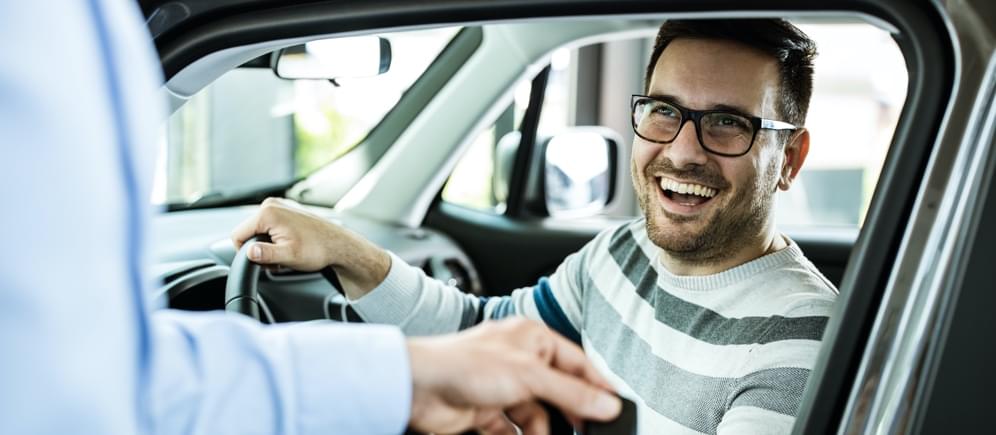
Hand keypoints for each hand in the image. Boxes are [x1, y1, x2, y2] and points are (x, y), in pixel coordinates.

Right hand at [230, 198, 389, 296]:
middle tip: (278, 259)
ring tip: (285, 253)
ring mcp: (280, 206)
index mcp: (268, 213)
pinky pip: (270, 226)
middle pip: (248, 232)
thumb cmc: (318, 249)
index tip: (262, 261)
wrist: (339, 245)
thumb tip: (249, 252)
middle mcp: (272, 204)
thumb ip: (265, 254)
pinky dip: (276, 238)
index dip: (245, 253)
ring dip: (268, 245)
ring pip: (259, 230)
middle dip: (259, 249)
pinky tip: (290, 245)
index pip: (237, 235)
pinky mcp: (287, 210)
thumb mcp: (288, 256)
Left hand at [407, 318, 620, 434]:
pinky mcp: (485, 412)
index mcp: (532, 338)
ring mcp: (502, 387)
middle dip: (570, 413)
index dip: (596, 387)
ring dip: (544, 431)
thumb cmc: (464, 364)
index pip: (576, 363)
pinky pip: (513, 430)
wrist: (417, 387)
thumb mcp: (529, 377)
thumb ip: (571, 393)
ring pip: (536, 414)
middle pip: (557, 391)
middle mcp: (518, 360)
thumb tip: (606, 404)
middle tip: (588, 432)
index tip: (615, 409)